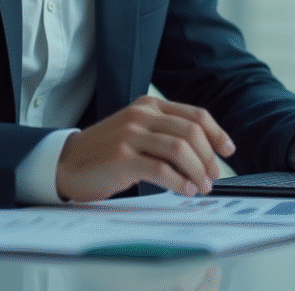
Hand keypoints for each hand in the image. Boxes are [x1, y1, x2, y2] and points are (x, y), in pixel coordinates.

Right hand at [56, 94, 234, 201]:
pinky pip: (160, 169)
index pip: (195, 114)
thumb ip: (165, 135)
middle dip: (208, 157)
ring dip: (197, 171)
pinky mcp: (121, 156)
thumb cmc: (107, 153)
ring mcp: (130, 134)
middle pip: (191, 131)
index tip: (228, 151)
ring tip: (201, 187)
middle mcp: (141, 114)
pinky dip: (178, 182)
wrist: (66, 163)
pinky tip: (184, 190)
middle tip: (213, 177)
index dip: (217, 133)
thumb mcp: (138, 133)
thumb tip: (205, 156)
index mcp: (149, 105)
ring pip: (179, 148)